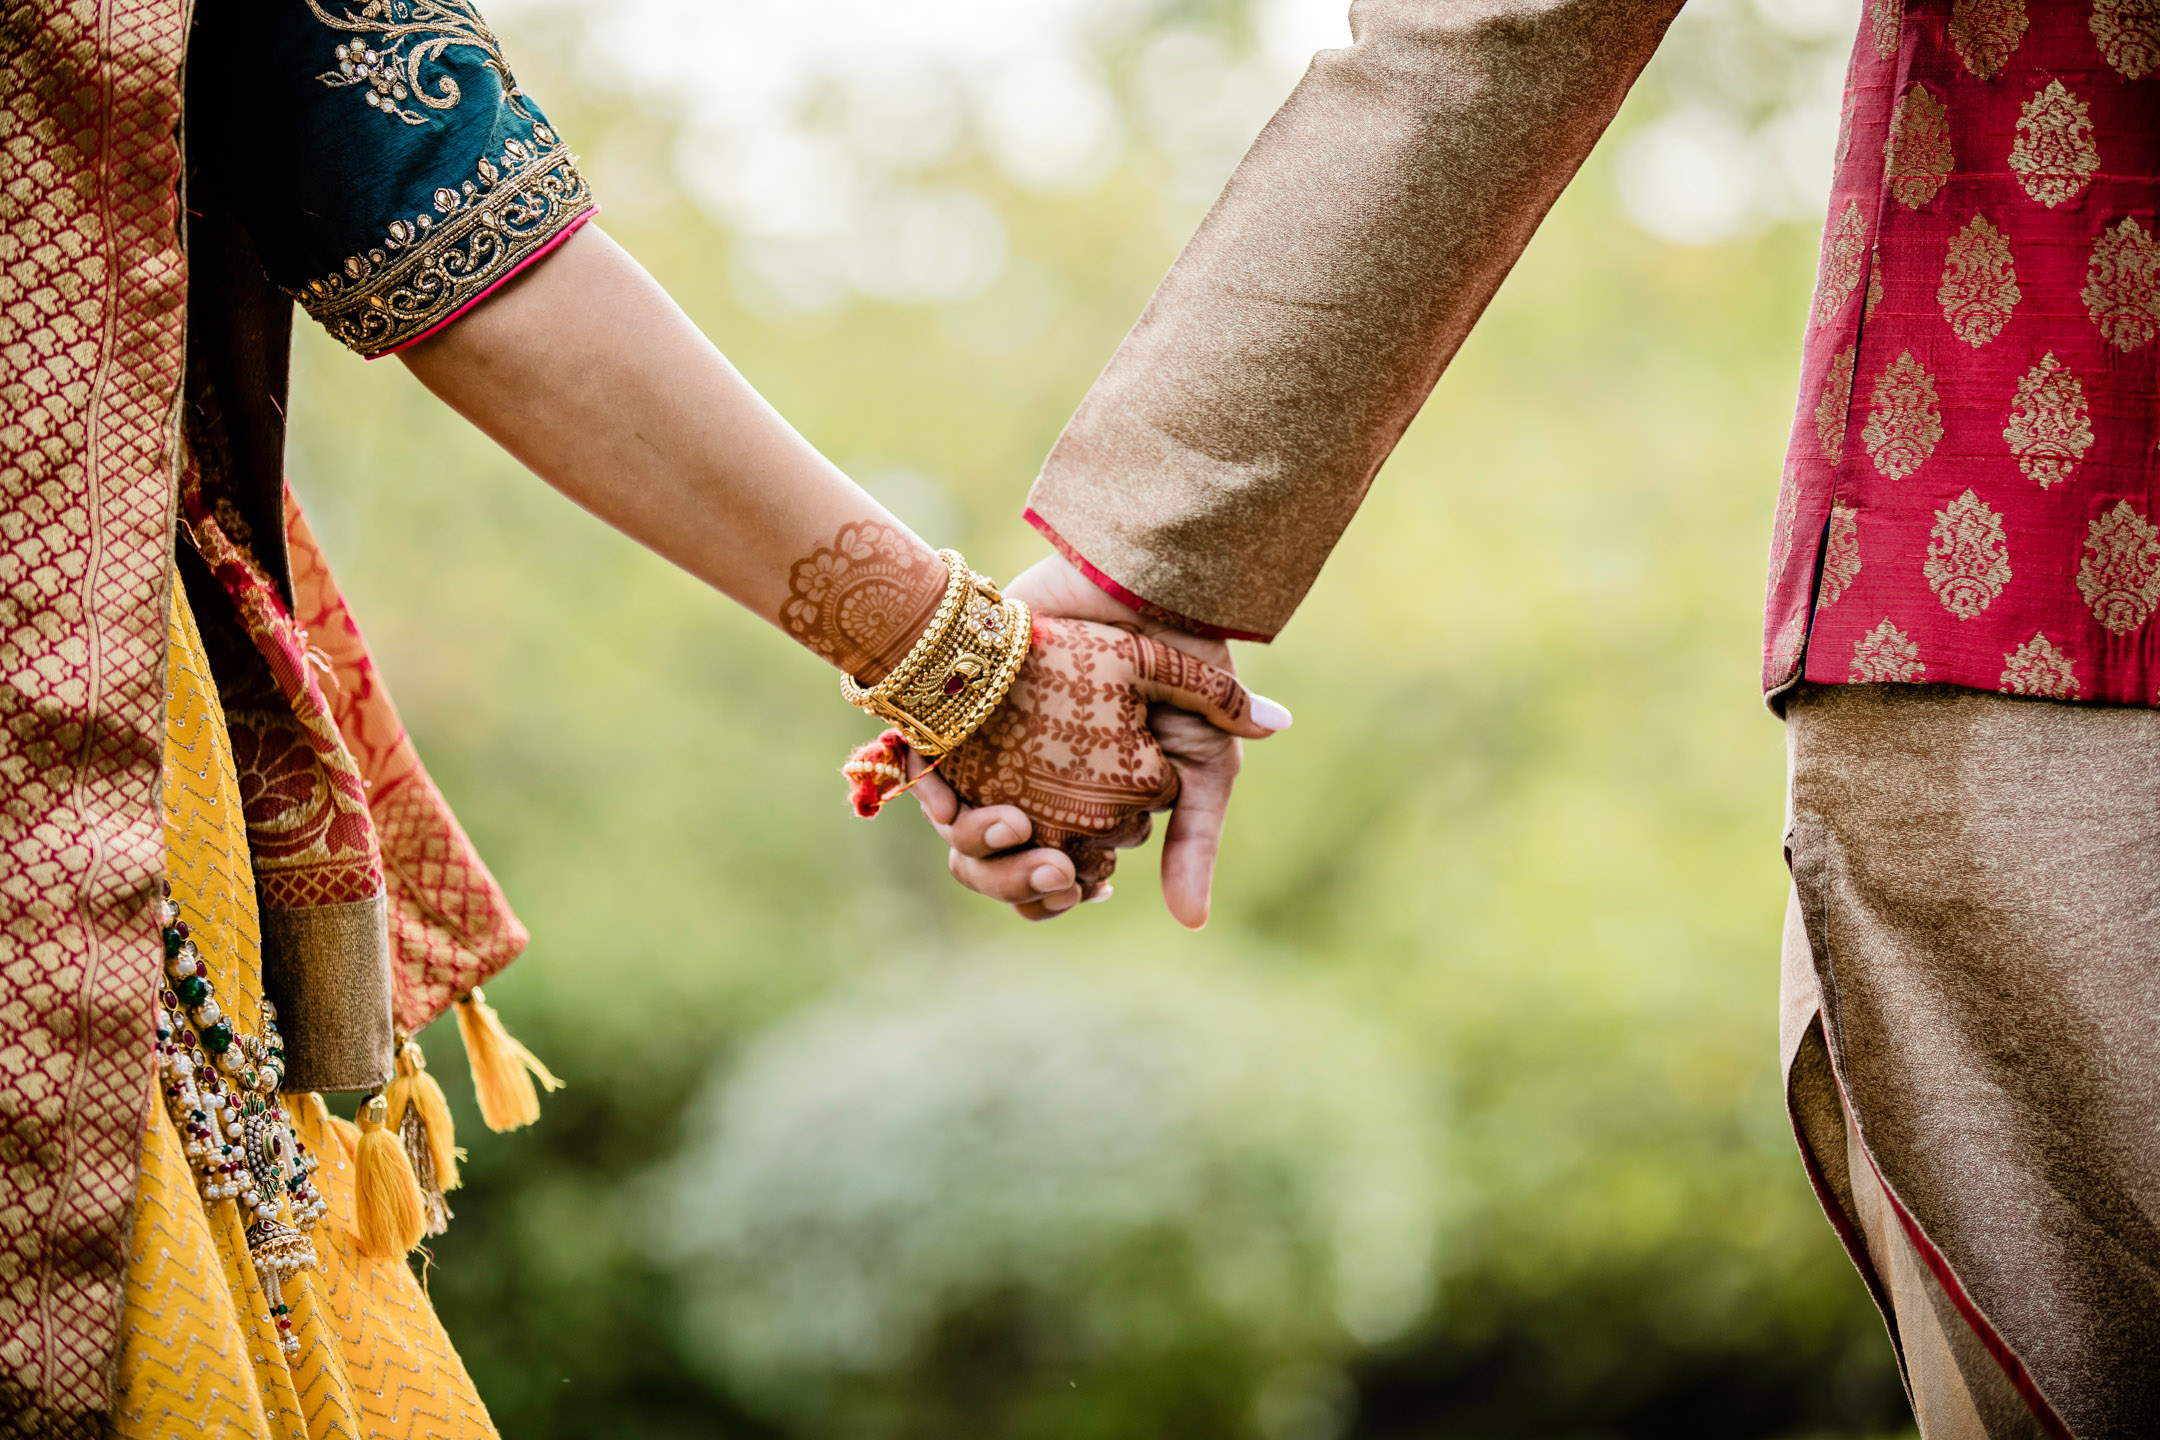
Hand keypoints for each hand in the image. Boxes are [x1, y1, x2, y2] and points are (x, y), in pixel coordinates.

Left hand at [907, 554, 1289, 926]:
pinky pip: (933, 790)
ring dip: (989, 856)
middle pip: (1004, 876)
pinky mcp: (962, 726)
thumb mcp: (1205, 763)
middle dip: (1024, 886)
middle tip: (1059, 872)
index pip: (1054, 885)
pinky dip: (947, 806)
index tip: (1088, 887)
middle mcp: (1036, 794)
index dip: (1061, 895)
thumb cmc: (1182, 669)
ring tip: (1020, 826)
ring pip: (965, 846)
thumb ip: (1194, 842)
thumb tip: (1193, 925)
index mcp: (1088, 814)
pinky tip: (980, 803)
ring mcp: (996, 762)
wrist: (1141, 585)